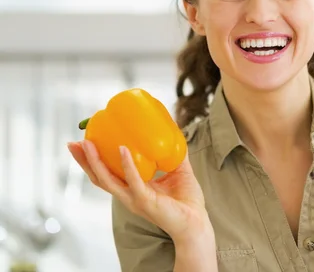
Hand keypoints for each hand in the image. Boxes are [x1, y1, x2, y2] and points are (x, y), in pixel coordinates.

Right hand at [67, 140, 211, 242]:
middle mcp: (129, 195)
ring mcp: (134, 199)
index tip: (83, 143)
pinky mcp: (145, 201)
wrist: (197, 222)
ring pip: (107, 181)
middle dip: (84, 161)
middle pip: (99, 178)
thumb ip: (175, 155)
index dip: (92, 161)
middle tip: (73, 144)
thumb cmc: (187, 201)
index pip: (107, 175)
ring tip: (87, 144)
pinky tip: (123, 150)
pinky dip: (127, 165)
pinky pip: (134, 181)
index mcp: (133, 189)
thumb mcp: (179, 172)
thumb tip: (174, 133)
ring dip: (95, 162)